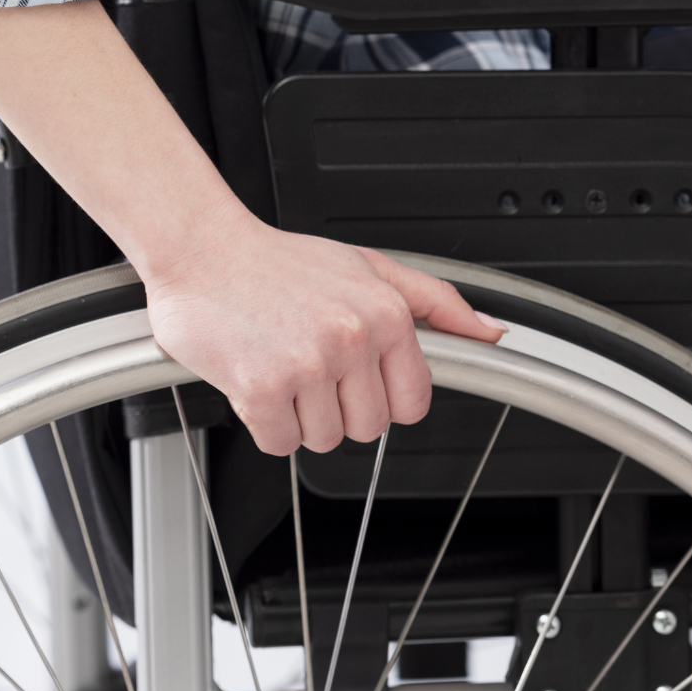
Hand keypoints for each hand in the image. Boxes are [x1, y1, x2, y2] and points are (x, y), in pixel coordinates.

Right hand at [143, 215, 505, 454]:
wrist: (199, 248)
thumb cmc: (274, 261)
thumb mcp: (367, 266)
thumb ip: (436, 302)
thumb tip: (492, 333)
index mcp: (384, 314)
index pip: (411, 404)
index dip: (379, 399)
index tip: (352, 381)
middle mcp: (350, 339)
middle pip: (366, 429)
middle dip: (335, 408)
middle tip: (306, 368)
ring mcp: (306, 365)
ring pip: (322, 439)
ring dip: (296, 416)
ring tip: (277, 368)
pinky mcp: (260, 388)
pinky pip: (279, 442)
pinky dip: (262, 423)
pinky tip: (253, 382)